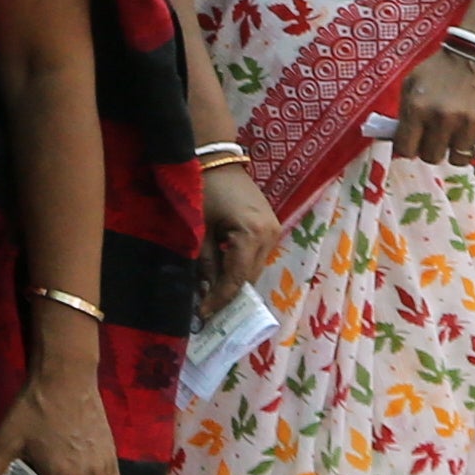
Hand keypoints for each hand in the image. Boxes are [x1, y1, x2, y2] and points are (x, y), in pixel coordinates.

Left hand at [199, 164, 279, 302]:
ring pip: (255, 268)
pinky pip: (256, 256)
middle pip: (250, 277)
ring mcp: (274, 231)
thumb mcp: (199, 228)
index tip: (204, 315)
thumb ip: (204, 261)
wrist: (220, 159)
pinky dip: (241, 268)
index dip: (220, 298)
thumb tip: (204, 290)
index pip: (237, 278)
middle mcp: (270, 235)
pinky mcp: (271, 227)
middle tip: (207, 310)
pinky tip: (224, 276)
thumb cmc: (205, 189)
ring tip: (213, 297)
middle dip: (229, 295)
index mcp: (252, 234)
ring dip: (236, 283)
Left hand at [388, 44, 474, 172]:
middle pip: (431, 157)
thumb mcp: (412, 82)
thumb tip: (399, 141)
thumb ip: (404, 111)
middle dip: (431, 151)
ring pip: (458, 160)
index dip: (408, 149)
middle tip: (436, 140)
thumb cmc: (443, 66)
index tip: (413, 145)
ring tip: (457, 142)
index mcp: (418, 108)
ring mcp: (469, 123)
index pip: (405, 148)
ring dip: (455, 154)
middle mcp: (442, 119)